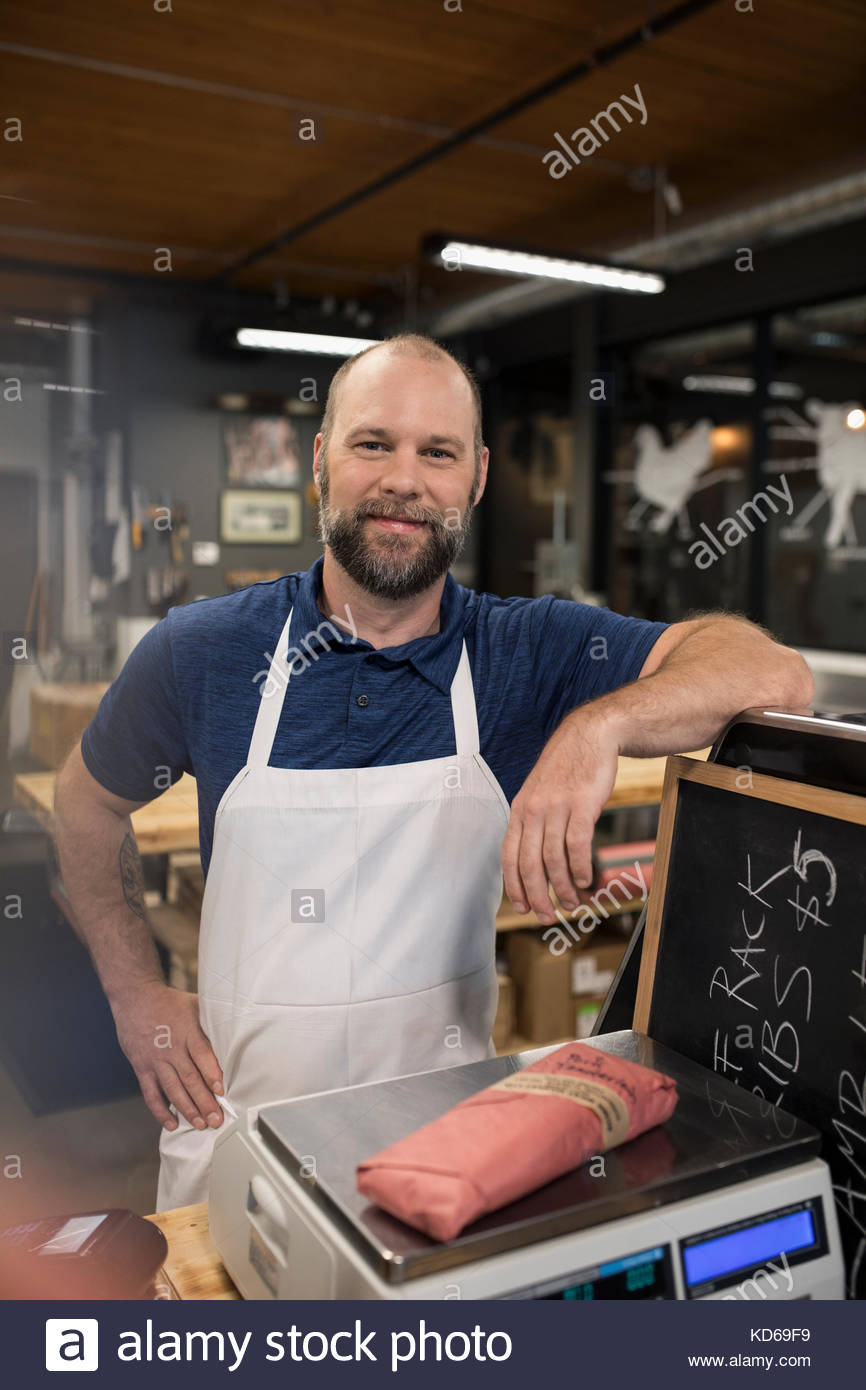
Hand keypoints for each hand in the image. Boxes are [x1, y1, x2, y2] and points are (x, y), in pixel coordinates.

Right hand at [111, 982, 224, 1132]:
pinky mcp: (141, 1067)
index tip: (221, 1091)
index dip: (212, 1074)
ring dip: (187, 1109)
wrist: (135, 998)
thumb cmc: (169, 1002)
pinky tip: (171, 1123)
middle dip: (204, 1101)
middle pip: (189, 1077)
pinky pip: (151, 1093)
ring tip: (200, 1124)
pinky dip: (160, 1110)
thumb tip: (235, 1031)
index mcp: (187, 1031)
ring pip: (172, 1089)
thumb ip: (211, 1021)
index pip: (201, 1055)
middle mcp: (171, 1048)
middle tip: (216, 1119)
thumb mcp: (194, 1004)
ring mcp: (155, 1060)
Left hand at [502, 710, 618, 923]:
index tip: (522, 907)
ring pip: (554, 859)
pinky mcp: (581, 804)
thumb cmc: (567, 770)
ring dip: (562, 888)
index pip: (509, 857)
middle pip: (529, 864)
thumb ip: (535, 822)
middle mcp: (533, 810)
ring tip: (571, 904)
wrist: (590, 736)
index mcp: (520, 810)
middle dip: (537, 896)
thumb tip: (536, 860)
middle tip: (547, 917)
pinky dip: (580, 868)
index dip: (514, 886)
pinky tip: (585, 881)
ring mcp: (557, 807)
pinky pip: (577, 844)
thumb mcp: (540, 793)